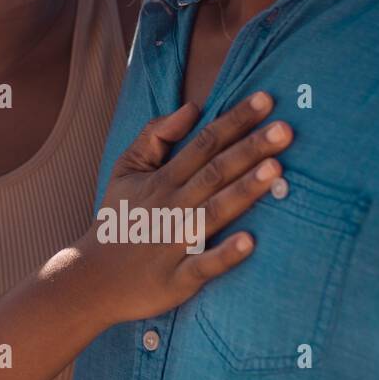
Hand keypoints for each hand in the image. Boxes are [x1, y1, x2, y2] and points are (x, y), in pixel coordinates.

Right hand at [78, 92, 291, 326]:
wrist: (92, 277)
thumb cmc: (119, 218)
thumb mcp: (125, 170)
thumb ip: (154, 136)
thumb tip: (192, 109)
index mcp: (161, 180)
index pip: (203, 143)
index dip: (234, 121)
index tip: (265, 100)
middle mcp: (171, 206)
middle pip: (216, 172)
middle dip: (250, 149)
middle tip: (286, 128)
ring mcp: (175, 243)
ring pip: (214, 212)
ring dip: (244, 191)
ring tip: (276, 170)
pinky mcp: (178, 278)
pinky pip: (204, 264)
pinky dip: (225, 254)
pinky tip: (249, 242)